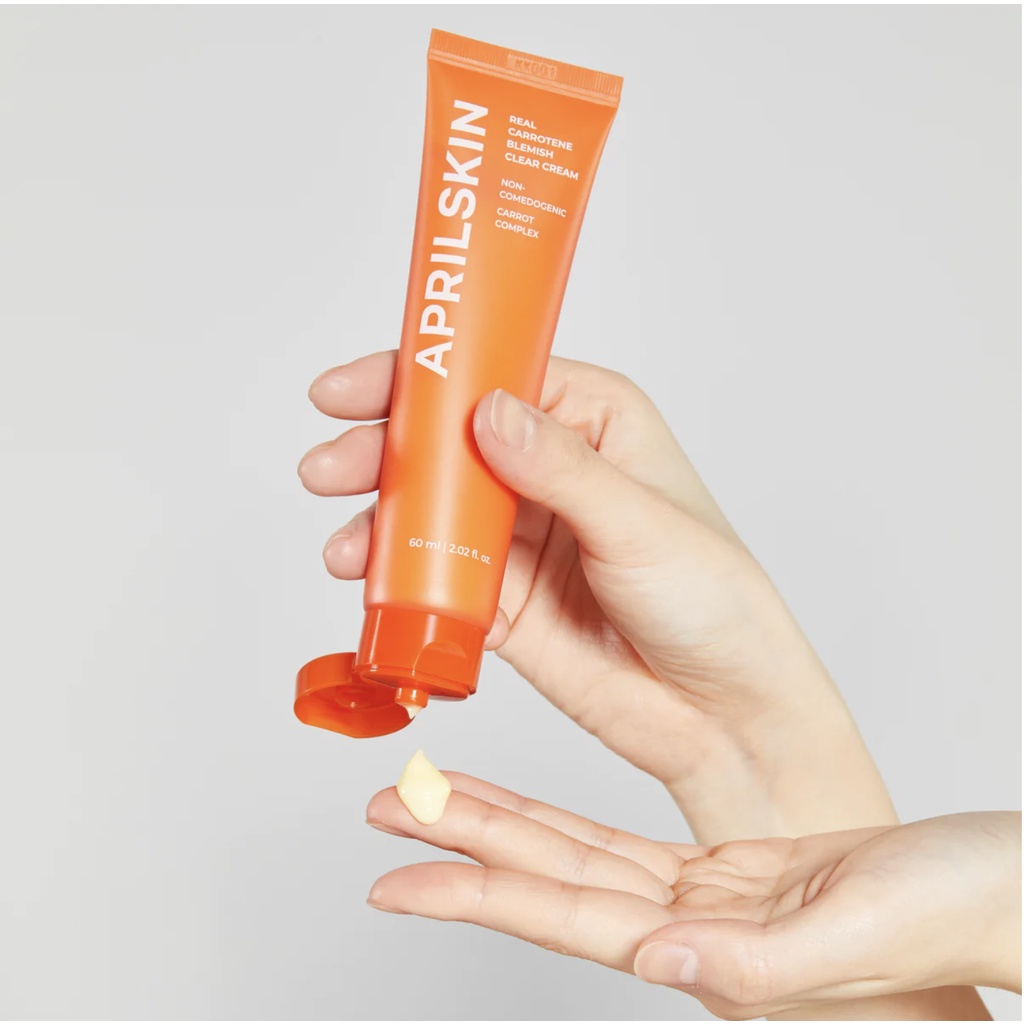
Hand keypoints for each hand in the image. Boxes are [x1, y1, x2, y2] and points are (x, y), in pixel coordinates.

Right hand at [300, 352, 891, 842]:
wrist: (718, 712)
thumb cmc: (713, 601)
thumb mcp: (640, 523)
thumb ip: (560, 470)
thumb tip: (489, 415)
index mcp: (592, 423)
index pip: (494, 377)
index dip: (424, 376)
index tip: (359, 386)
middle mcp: (547, 471)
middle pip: (446, 441)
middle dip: (381, 450)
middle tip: (332, 467)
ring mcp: (518, 536)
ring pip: (429, 509)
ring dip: (377, 519)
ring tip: (343, 546)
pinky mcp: (499, 598)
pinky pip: (433, 578)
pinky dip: (393, 578)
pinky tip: (366, 582)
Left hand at [365, 775, 1016, 1018]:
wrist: (998, 892)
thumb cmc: (952, 918)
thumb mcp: (859, 936)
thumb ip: (757, 966)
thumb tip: (658, 966)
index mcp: (711, 959)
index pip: (565, 918)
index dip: (477, 893)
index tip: (397, 877)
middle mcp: (689, 934)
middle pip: (551, 880)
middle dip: (464, 845)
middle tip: (389, 810)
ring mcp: (704, 904)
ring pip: (576, 854)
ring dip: (502, 824)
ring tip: (434, 795)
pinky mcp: (728, 873)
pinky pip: (620, 842)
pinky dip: (564, 820)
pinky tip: (525, 810)